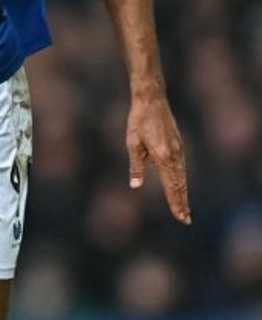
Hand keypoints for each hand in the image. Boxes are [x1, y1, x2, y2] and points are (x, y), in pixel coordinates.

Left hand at [126, 94, 190, 224]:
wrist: (152, 99)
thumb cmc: (138, 121)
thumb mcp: (132, 143)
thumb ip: (136, 166)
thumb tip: (135, 186)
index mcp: (163, 155)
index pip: (171, 185)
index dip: (175, 202)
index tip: (180, 216)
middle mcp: (175, 154)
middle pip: (180, 184)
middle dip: (182, 202)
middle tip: (185, 220)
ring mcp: (179, 149)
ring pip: (182, 176)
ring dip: (183, 193)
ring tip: (184, 209)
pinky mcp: (179, 144)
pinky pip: (182, 167)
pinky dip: (182, 180)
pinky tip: (180, 187)